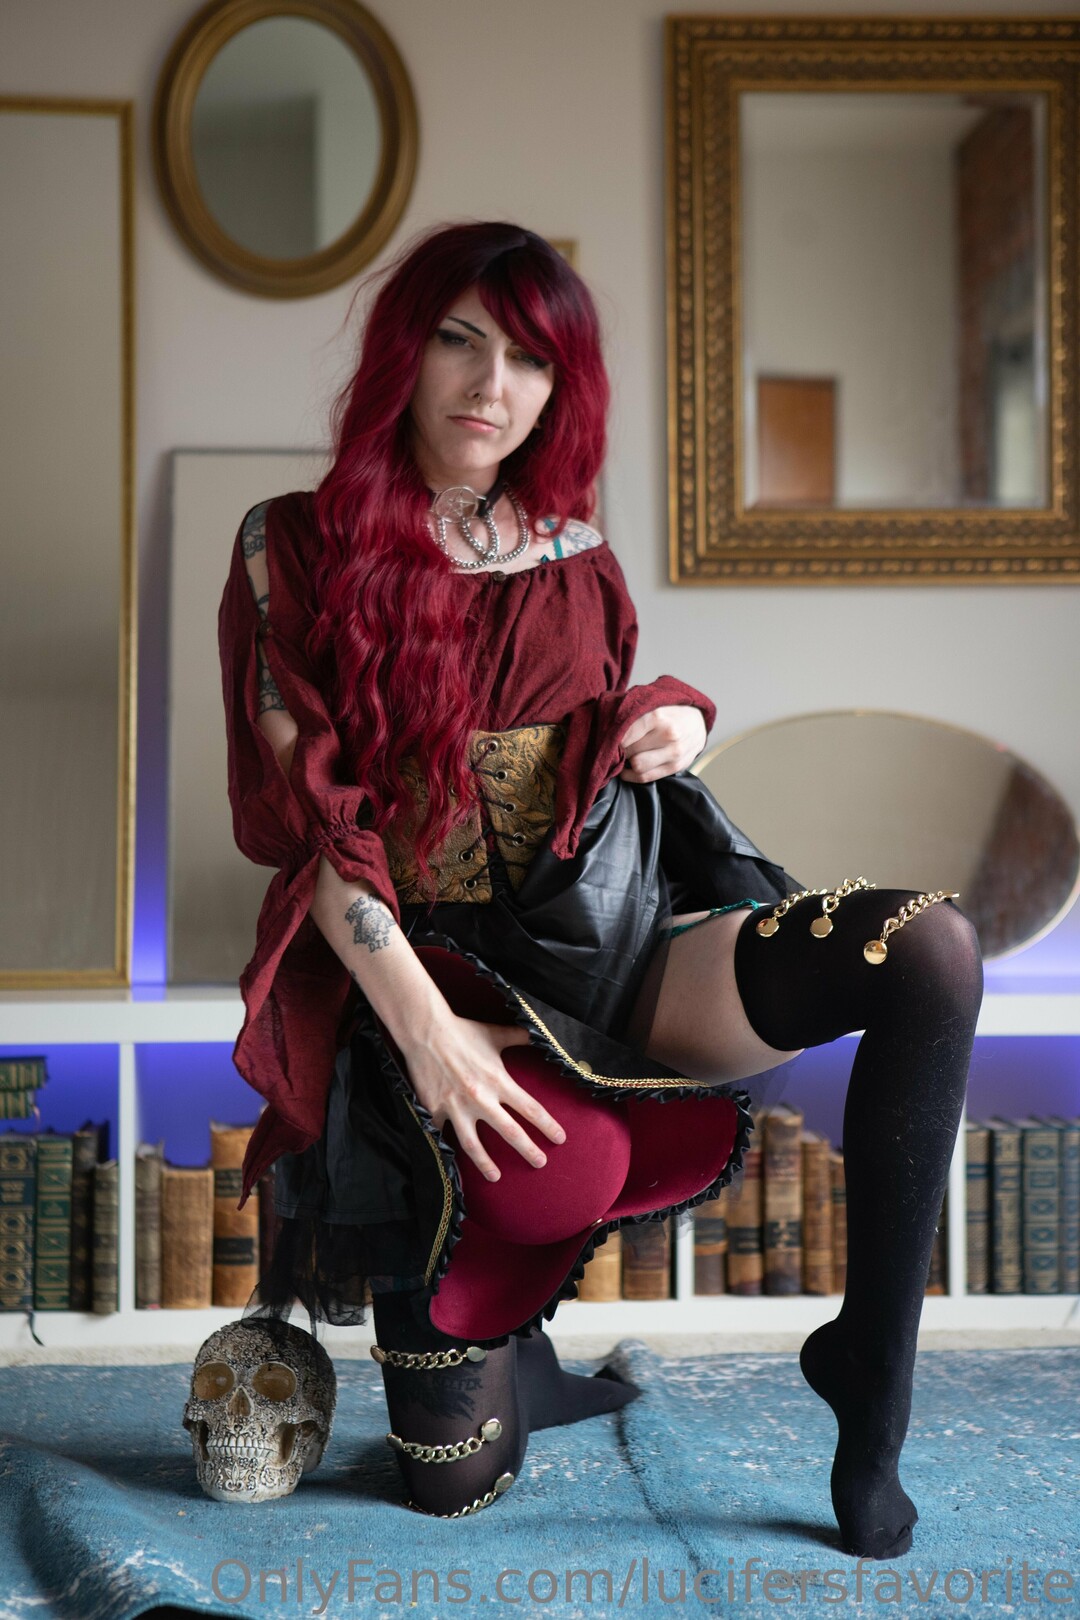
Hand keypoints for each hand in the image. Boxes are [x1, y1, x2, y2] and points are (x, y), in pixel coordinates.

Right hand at [397, 1013, 565, 1182]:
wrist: (425, 1031)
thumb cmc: (463, 1031)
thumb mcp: (494, 1034)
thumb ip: (517, 1036)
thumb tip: (536, 1033)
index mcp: (499, 1081)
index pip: (531, 1109)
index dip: (548, 1126)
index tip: (559, 1139)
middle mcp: (480, 1099)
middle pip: (510, 1132)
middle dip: (528, 1150)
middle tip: (540, 1163)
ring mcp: (456, 1107)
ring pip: (474, 1145)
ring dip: (486, 1164)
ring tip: (495, 1177)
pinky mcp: (434, 1110)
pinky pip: (442, 1135)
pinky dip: (447, 1149)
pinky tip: (452, 1162)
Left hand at [617, 705, 706, 782]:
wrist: (698, 723)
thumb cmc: (669, 712)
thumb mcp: (653, 703)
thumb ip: (632, 710)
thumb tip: (606, 722)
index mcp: (658, 716)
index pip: (625, 733)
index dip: (613, 738)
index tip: (610, 737)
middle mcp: (667, 734)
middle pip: (630, 750)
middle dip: (620, 750)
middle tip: (616, 747)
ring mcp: (673, 752)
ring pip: (637, 766)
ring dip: (626, 763)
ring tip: (624, 756)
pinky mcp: (676, 767)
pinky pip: (646, 777)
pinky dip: (632, 775)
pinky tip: (628, 769)